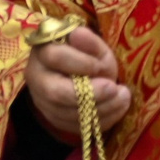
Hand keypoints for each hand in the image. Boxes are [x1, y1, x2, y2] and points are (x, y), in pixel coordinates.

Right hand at [27, 24, 132, 141]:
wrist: (78, 76)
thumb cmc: (86, 57)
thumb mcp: (92, 47)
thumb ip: (89, 42)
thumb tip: (78, 34)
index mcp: (42, 51)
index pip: (54, 57)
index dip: (82, 63)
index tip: (102, 65)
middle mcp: (36, 77)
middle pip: (55, 92)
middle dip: (91, 94)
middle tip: (115, 88)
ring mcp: (42, 101)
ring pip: (68, 113)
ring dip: (102, 108)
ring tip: (123, 97)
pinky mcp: (53, 118)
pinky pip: (77, 126)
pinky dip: (101, 120)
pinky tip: (116, 108)